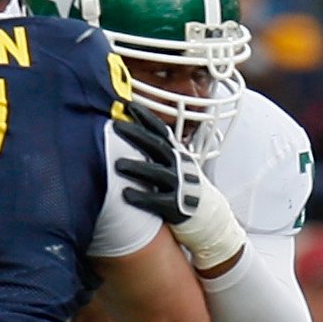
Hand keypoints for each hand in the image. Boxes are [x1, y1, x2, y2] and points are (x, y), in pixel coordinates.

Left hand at [114, 99, 248, 268]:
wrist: (206, 215)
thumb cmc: (183, 187)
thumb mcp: (175, 164)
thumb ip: (158, 150)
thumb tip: (131, 131)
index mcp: (176, 154)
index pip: (160, 130)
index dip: (146, 117)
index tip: (129, 106)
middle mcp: (177, 166)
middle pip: (156, 146)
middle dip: (136, 134)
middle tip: (116, 126)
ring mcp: (178, 186)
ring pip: (156, 173)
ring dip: (137, 167)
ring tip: (118, 164)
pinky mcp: (175, 207)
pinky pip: (156, 201)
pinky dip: (141, 197)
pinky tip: (125, 194)